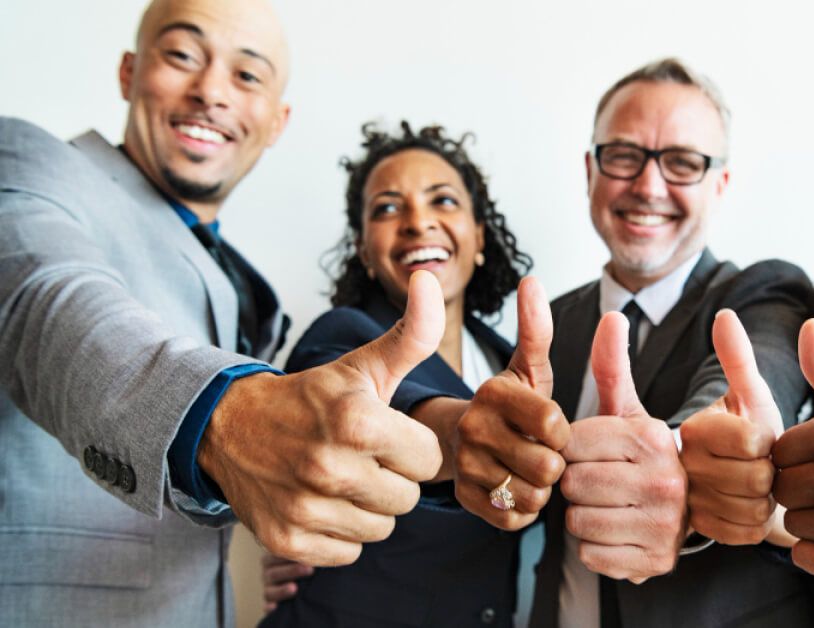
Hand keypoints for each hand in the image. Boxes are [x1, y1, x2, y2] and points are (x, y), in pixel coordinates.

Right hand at [199, 271, 443, 565]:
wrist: (230, 426)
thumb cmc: (309, 397)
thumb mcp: (363, 365)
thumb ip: (411, 333)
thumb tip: (432, 279)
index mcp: (357, 421)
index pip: (429, 460)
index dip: (412, 446)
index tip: (386, 434)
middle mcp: (330, 467)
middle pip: (408, 498)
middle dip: (393, 478)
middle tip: (362, 456)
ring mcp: (305, 506)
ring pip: (382, 529)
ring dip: (369, 507)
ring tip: (344, 478)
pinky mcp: (287, 538)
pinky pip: (348, 553)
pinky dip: (341, 532)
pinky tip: (323, 501)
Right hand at [261, 553, 313, 611]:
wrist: (304, 589)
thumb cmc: (310, 566)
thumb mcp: (308, 556)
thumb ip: (311, 551)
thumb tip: (330, 545)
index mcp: (275, 557)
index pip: (277, 554)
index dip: (291, 554)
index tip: (308, 552)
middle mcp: (269, 572)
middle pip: (273, 571)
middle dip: (291, 570)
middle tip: (309, 569)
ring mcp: (269, 589)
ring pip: (269, 590)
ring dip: (282, 590)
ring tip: (295, 588)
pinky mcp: (270, 605)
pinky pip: (267, 607)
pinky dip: (270, 607)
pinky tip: (277, 607)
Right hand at [454, 277, 569, 529]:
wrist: (463, 442)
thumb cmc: (509, 405)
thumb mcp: (526, 367)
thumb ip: (535, 330)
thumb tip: (531, 281)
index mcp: (491, 393)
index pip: (553, 422)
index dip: (564, 430)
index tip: (553, 427)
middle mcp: (472, 428)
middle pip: (548, 465)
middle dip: (556, 463)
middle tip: (543, 452)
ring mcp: (465, 467)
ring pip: (532, 495)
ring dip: (542, 488)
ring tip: (531, 469)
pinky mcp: (465, 500)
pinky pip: (515, 518)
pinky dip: (525, 508)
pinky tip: (516, 487)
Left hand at [561, 311, 687, 581]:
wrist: (688, 510)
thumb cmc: (643, 458)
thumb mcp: (630, 412)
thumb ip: (612, 367)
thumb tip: (612, 316)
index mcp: (653, 438)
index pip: (572, 444)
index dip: (570, 449)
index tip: (590, 452)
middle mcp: (665, 481)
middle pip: (571, 484)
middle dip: (574, 483)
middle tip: (599, 480)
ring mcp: (664, 525)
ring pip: (577, 522)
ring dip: (582, 516)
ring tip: (608, 504)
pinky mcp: (655, 562)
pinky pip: (590, 556)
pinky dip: (594, 547)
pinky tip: (615, 530)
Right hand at [680, 309, 785, 545]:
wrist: (732, 482)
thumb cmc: (747, 433)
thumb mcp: (746, 394)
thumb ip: (737, 357)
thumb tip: (725, 315)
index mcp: (693, 429)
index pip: (754, 440)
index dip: (767, 441)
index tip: (759, 438)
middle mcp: (681, 467)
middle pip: (758, 476)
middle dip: (768, 471)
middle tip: (758, 464)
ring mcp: (687, 505)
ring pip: (754, 507)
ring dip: (763, 498)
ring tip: (752, 486)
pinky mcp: (699, 534)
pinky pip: (747, 531)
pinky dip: (755, 522)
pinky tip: (746, 507)